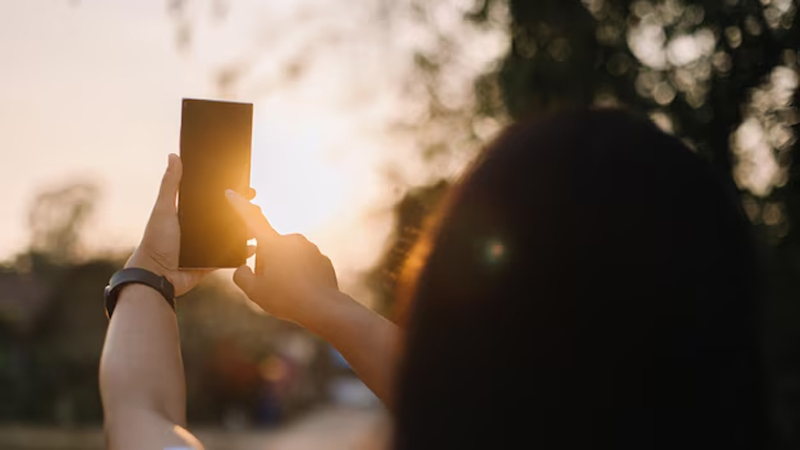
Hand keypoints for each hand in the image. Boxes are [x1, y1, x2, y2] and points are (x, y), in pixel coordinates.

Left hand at [127, 154, 253, 296]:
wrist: (157, 276)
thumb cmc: (156, 241)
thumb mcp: (164, 209)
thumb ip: (170, 184)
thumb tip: (173, 156)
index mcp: (190, 214)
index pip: (213, 199)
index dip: (229, 193)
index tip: (244, 186)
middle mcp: (200, 228)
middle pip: (225, 216)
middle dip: (243, 210)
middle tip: (256, 205)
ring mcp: (207, 245)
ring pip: (231, 235)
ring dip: (246, 229)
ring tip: (259, 224)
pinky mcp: (212, 261)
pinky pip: (232, 255)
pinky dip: (243, 251)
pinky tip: (254, 245)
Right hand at [225, 190, 339, 326]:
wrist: (323, 307)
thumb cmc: (286, 298)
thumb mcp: (254, 291)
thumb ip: (241, 276)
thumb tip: (243, 269)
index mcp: (273, 243)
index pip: (251, 220)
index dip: (239, 206)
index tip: (231, 192)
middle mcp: (292, 240)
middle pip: (270, 249)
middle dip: (267, 263)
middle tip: (272, 286)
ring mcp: (309, 248)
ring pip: (288, 257)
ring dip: (284, 270)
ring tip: (288, 291)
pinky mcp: (322, 258)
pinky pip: (304, 265)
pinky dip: (300, 275)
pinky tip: (302, 290)